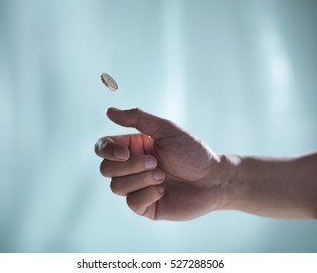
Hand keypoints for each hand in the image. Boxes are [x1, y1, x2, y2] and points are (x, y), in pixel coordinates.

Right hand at [95, 108, 229, 219]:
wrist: (213, 179)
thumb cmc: (192, 152)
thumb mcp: (166, 129)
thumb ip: (137, 118)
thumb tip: (109, 111)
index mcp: (133, 147)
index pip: (103, 148)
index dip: (108, 151)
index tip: (126, 152)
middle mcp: (131, 167)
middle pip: (106, 169)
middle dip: (130, 166)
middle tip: (155, 162)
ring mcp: (136, 187)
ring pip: (116, 187)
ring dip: (140, 180)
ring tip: (162, 176)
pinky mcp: (145, 206)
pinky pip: (132, 203)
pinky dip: (147, 195)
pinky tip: (163, 190)